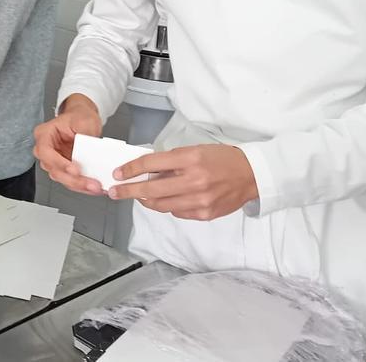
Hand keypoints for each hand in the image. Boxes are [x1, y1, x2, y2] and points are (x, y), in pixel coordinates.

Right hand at [34, 94, 104, 194]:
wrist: (83, 118)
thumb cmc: (79, 116)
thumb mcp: (84, 121)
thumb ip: (85, 137)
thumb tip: (91, 154)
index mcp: (45, 134)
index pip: (46, 151)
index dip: (59, 163)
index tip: (75, 170)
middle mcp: (46, 149)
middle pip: (53, 169)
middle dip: (73, 180)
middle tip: (90, 183)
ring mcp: (54, 160)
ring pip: (61, 178)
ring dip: (78, 185)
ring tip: (95, 186)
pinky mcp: (64, 168)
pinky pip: (70, 180)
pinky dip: (81, 185)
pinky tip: (93, 186)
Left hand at [109, 145, 258, 220]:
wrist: (251, 175)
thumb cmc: (221, 159)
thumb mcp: (194, 151)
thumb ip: (170, 161)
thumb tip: (144, 170)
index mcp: (191, 159)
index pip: (151, 164)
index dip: (130, 169)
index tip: (118, 174)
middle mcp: (194, 181)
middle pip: (151, 190)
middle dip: (128, 191)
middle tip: (114, 192)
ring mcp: (200, 200)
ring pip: (161, 205)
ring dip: (145, 201)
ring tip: (139, 195)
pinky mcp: (204, 214)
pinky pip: (176, 212)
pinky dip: (168, 205)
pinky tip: (169, 198)